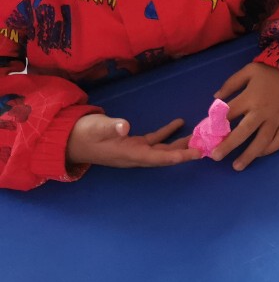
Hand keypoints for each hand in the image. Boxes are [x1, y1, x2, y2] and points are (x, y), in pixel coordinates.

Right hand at [66, 114, 199, 169]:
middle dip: (186, 151)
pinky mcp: (132, 142)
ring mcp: (134, 150)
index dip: (178, 156)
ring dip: (181, 143)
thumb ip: (111, 127)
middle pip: (166, 156)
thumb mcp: (96, 128)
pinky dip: (167, 133)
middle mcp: (135, 155)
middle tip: (208, 146)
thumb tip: (125, 126)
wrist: (67, 139)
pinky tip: (179, 123)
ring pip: (163, 149)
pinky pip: (154, 140)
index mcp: (129, 154)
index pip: (158, 157)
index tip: (197, 154)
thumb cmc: (82, 133)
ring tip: (201, 136)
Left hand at [209, 63, 278, 170]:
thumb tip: (216, 98)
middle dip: (228, 145)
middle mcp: (262, 110)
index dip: (216, 125)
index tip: (207, 136)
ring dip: (249, 155)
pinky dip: (269, 150)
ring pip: (262, 141)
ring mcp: (277, 118)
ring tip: (237, 166)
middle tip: (215, 157)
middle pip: (243, 132)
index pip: (229, 114)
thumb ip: (231, 83)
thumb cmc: (271, 72)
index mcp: (250, 97)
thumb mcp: (249, 70)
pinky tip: (259, 155)